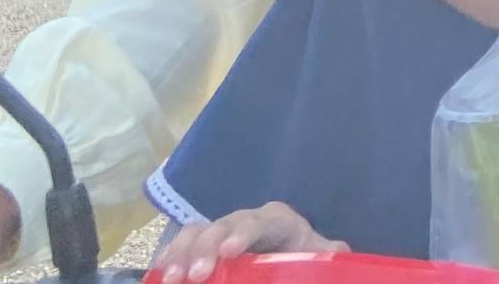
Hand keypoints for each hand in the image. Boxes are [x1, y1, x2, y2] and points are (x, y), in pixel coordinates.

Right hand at [154, 202, 347, 282]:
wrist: (285, 253)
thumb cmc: (301, 253)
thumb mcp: (317, 253)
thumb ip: (328, 253)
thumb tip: (341, 252)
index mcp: (276, 221)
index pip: (259, 221)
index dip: (243, 232)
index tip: (230, 252)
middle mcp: (243, 221)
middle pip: (221, 225)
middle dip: (205, 247)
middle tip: (194, 275)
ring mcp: (219, 233)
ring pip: (195, 233)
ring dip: (179, 254)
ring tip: (170, 279)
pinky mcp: (201, 248)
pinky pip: (180, 248)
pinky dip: (168, 260)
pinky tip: (157, 276)